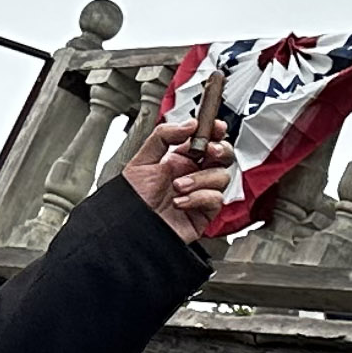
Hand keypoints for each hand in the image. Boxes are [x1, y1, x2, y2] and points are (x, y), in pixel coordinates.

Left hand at [125, 128, 235, 244]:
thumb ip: (164, 136)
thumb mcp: (142, 161)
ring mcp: (200, 193)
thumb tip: (189, 124)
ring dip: (200, 179)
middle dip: (220, 150)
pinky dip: (199, 198)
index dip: (215, 132)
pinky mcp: (204, 213)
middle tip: (210, 151)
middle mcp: (192, 175)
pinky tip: (180, 202)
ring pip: (222, 177)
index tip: (216, 127)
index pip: (206, 141)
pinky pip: (216, 199)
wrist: (128, 229)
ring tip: (178, 186)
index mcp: (179, 160)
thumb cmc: (131, 200)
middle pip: (223, 157)